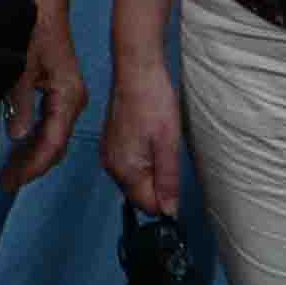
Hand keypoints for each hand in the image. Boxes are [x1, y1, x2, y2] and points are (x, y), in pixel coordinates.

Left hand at [4, 9, 83, 186]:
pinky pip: (50, 125)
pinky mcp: (61, 92)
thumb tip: (17, 136)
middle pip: (55, 146)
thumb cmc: (35, 30)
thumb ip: (20, 104)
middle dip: (32, 166)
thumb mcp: (22, 68)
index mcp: (68, 97)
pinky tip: (20, 148)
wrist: (46, 5)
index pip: (53, 143)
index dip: (33, 166)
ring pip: (53, 137)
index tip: (13, 181)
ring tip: (10, 172)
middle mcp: (74, 101)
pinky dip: (35, 140)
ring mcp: (69, 98)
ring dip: (32, 155)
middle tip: (6, 182)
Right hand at [98, 61, 182, 220]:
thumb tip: (169, 212)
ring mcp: (110, 155)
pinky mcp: (112, 144)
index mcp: (125, 171)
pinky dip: (143, 160)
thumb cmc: (153, 102)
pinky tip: (150, 139)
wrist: (136, 72)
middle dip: (158, 184)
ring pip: (136, 180)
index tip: (175, 179)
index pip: (147, 206)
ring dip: (151, 170)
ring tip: (160, 143)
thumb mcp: (168, 145)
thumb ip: (168, 181)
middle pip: (140, 194)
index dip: (166, 199)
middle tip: (168, 155)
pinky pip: (130, 165)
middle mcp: (112, 167)